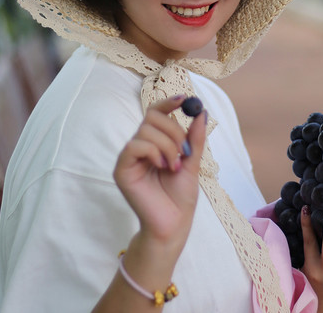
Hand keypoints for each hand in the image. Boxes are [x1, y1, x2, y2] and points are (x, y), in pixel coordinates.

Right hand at [113, 95, 206, 249]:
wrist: (174, 223)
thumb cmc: (180, 197)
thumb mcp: (193, 162)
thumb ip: (195, 138)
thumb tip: (201, 112)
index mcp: (154, 143)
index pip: (155, 113)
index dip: (168, 103)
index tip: (184, 100)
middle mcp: (140, 147)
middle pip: (151, 117)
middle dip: (173, 131)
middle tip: (184, 151)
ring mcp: (129, 158)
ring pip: (146, 131)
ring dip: (168, 146)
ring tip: (174, 166)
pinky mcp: (122, 169)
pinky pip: (134, 146)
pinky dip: (153, 152)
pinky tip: (163, 166)